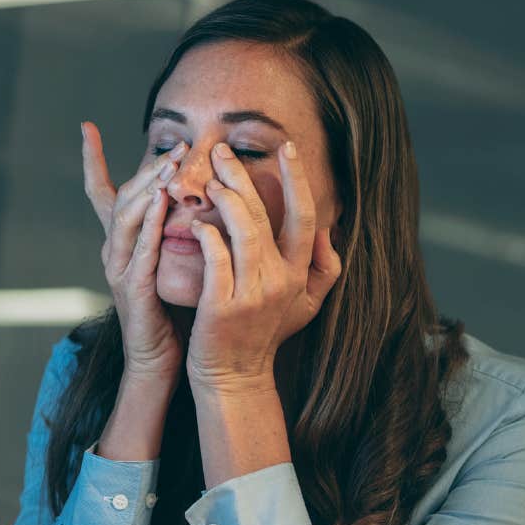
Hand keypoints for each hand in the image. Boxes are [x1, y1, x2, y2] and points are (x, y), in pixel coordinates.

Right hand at [82, 121, 187, 380]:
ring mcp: (118, 269)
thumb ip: (172, 232)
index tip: (86, 126)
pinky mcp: (131, 288)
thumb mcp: (169, 262)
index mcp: (121, 243)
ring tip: (171, 164)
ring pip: (127, 217)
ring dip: (149, 188)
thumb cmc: (170, 313)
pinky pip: (140, 248)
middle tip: (176, 144)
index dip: (93, 160)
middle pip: (122, 197)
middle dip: (147, 168)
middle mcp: (113, 251)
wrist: (159, 362)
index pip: (102, 193)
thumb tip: (191, 196)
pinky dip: (149, 223)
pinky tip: (161, 202)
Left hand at [186, 140, 341, 392]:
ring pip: (241, 229)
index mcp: (298, 273)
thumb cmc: (263, 336)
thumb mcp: (305, 306)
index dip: (298, 179)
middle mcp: (278, 279)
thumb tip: (328, 234)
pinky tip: (195, 223)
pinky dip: (206, 235)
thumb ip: (324, 270)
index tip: (287, 147)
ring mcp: (251, 292)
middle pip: (264, 214)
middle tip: (221, 151)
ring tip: (207, 181)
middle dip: (241, 176)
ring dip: (223, 198)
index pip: (305, 215)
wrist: (234, 377)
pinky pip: (215, 257)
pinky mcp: (222, 305)